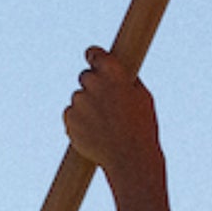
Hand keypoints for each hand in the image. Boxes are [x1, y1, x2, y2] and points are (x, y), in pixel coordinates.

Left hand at [64, 47, 161, 182]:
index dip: (94, 57)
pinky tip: (95, 131)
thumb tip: (119, 71)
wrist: (129, 157)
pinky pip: (71, 115)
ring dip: (87, 106)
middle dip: (93, 85)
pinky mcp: (69, 119)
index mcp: (113, 71)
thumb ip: (126, 80)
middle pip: (85, 76)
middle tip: (106, 102)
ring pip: (79, 98)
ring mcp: (79, 101)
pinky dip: (79, 121)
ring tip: (104, 123)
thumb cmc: (141, 125)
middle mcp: (93, 82)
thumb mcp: (142, 96)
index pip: (94, 53)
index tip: (93, 60)